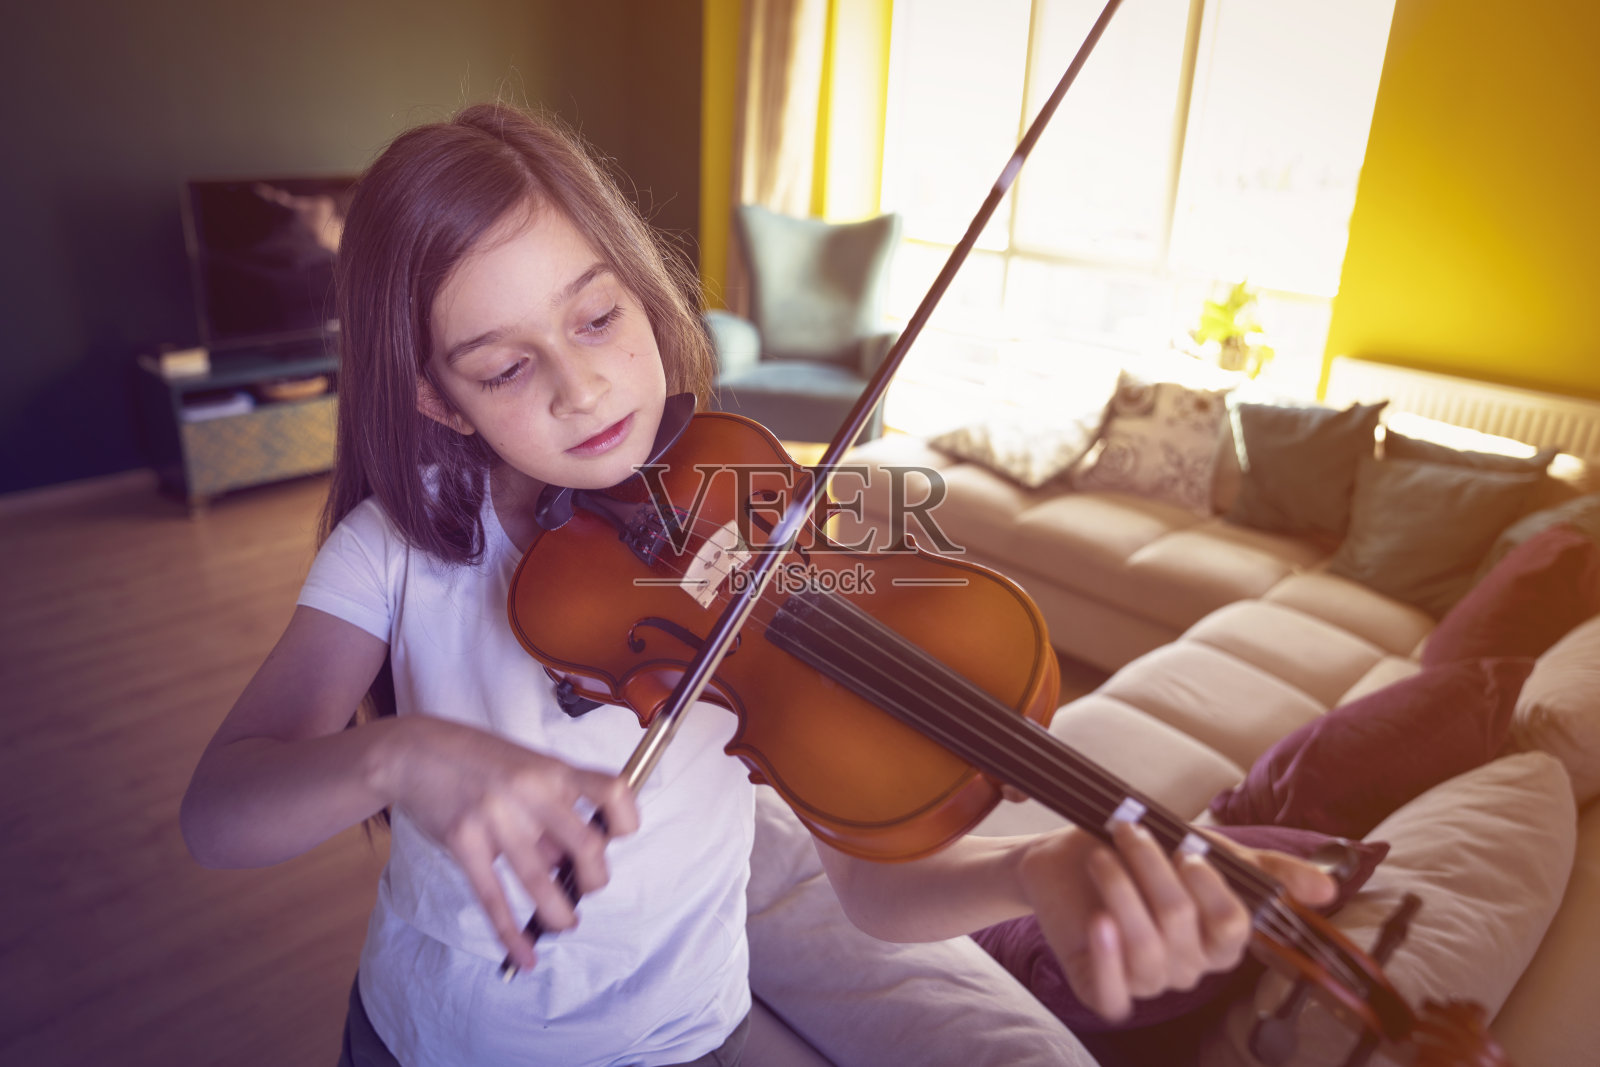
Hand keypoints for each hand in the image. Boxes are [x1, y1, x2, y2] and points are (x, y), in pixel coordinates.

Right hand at [375, 716, 638, 969]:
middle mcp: (530, 792)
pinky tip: (523, 955)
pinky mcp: (464, 842)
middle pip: (586, 846)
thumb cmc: (478, 759)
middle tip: (586, 887)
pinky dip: (512, 934)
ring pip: (541, 881)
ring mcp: (495, 817)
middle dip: (595, 879)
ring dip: (559, 914)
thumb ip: (550, 811)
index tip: (619, 836)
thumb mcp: (526, 768)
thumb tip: (569, 864)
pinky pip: (493, 898)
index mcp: (553, 770)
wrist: (415, 749)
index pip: (612, 791)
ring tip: (564, 924)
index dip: (626, 819)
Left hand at [1018, 821, 1335, 1021]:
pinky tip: (1098, 921)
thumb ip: (1267, 871)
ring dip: (1120, 892)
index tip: (1185, 849)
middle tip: (1128, 833)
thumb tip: (1331, 888)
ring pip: (1145, 949)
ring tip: (1100, 857)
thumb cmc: (1143, 855)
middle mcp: (1188, 969)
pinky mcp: (1102, 991)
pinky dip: (1105, 956)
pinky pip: (1113, 995)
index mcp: (1218, 942)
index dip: (1209, 887)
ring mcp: (1145, 983)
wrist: (1066, 860)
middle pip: (1181, 924)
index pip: (1232, 926)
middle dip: (1151, 869)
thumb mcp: (1207, 852)